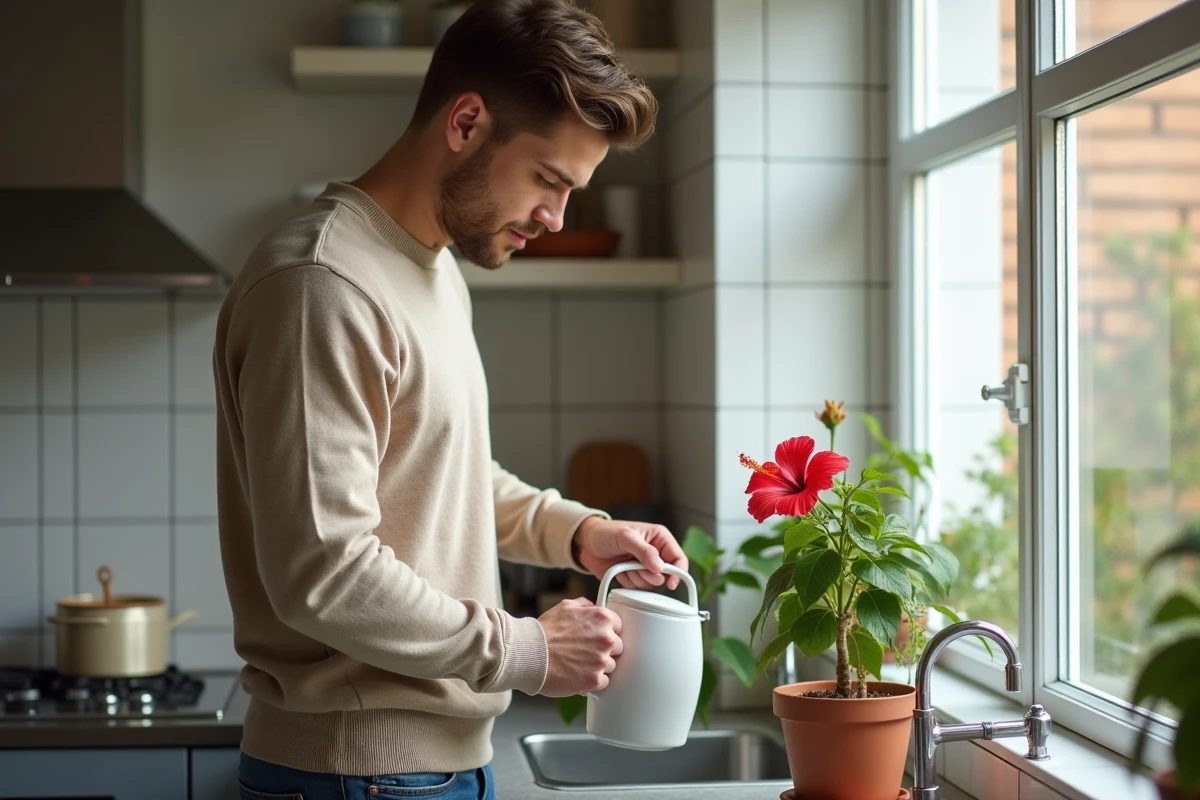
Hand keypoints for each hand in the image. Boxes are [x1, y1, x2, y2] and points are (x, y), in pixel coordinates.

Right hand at [538, 597, 622, 695]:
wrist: (530, 655)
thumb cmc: (545, 631)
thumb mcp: (565, 606)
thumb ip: (585, 606)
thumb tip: (592, 607)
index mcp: (603, 618)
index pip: (619, 626)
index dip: (608, 632)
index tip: (599, 637)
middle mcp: (606, 639)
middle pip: (618, 647)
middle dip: (605, 650)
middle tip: (587, 651)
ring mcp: (602, 660)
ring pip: (611, 665)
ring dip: (599, 666)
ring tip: (580, 663)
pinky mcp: (595, 680)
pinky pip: (604, 681)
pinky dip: (593, 680)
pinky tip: (579, 674)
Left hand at [572, 518, 688, 590]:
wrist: (585, 542)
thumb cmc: (606, 532)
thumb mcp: (626, 537)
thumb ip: (644, 552)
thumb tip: (660, 567)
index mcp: (659, 538)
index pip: (678, 558)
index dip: (678, 572)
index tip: (670, 583)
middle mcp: (654, 553)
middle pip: (664, 575)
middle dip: (649, 575)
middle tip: (635, 567)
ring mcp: (643, 566)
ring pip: (650, 583)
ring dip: (636, 578)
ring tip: (624, 565)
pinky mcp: (632, 575)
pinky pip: (636, 587)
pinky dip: (627, 582)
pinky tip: (619, 571)